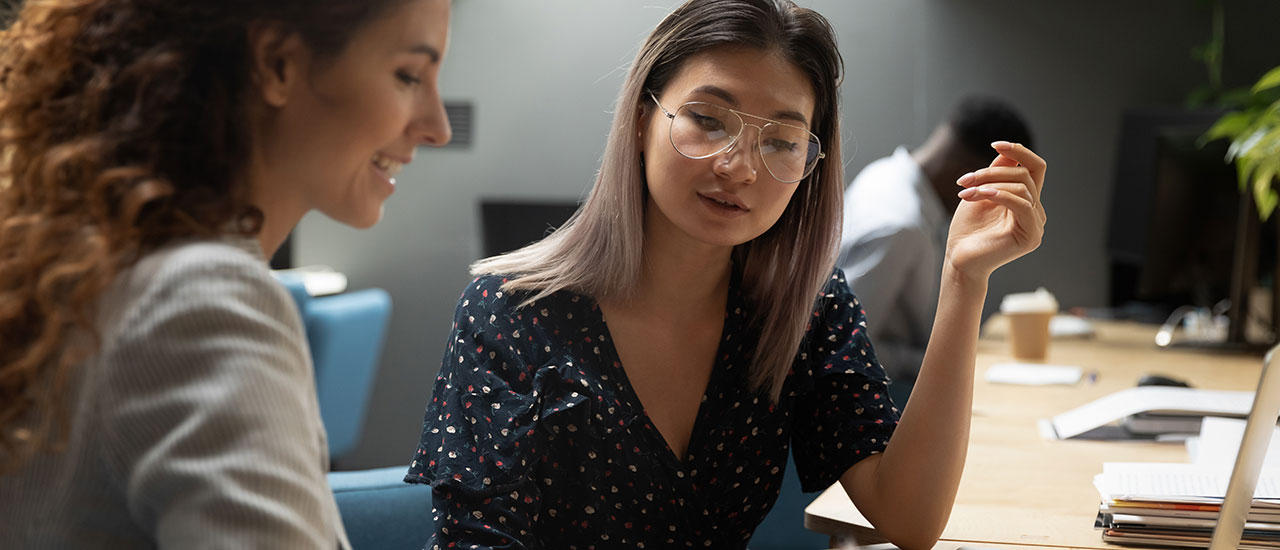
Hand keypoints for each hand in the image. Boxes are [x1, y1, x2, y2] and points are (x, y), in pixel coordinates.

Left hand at [945, 141, 1046, 279]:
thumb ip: (997, 174)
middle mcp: (1035, 210)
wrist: (959, 260)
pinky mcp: (1031, 236)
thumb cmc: (967, 230)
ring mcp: (1035, 224)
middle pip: (1024, 174)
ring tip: (964, 193)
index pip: (1035, 167)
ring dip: (989, 183)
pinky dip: (1001, 195)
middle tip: (963, 180)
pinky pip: (1022, 204)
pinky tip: (980, 195)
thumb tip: (1009, 152)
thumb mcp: (981, 193)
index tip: (995, 144)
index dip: (1019, 151)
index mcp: (1026, 199)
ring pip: (1022, 186)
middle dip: (991, 172)